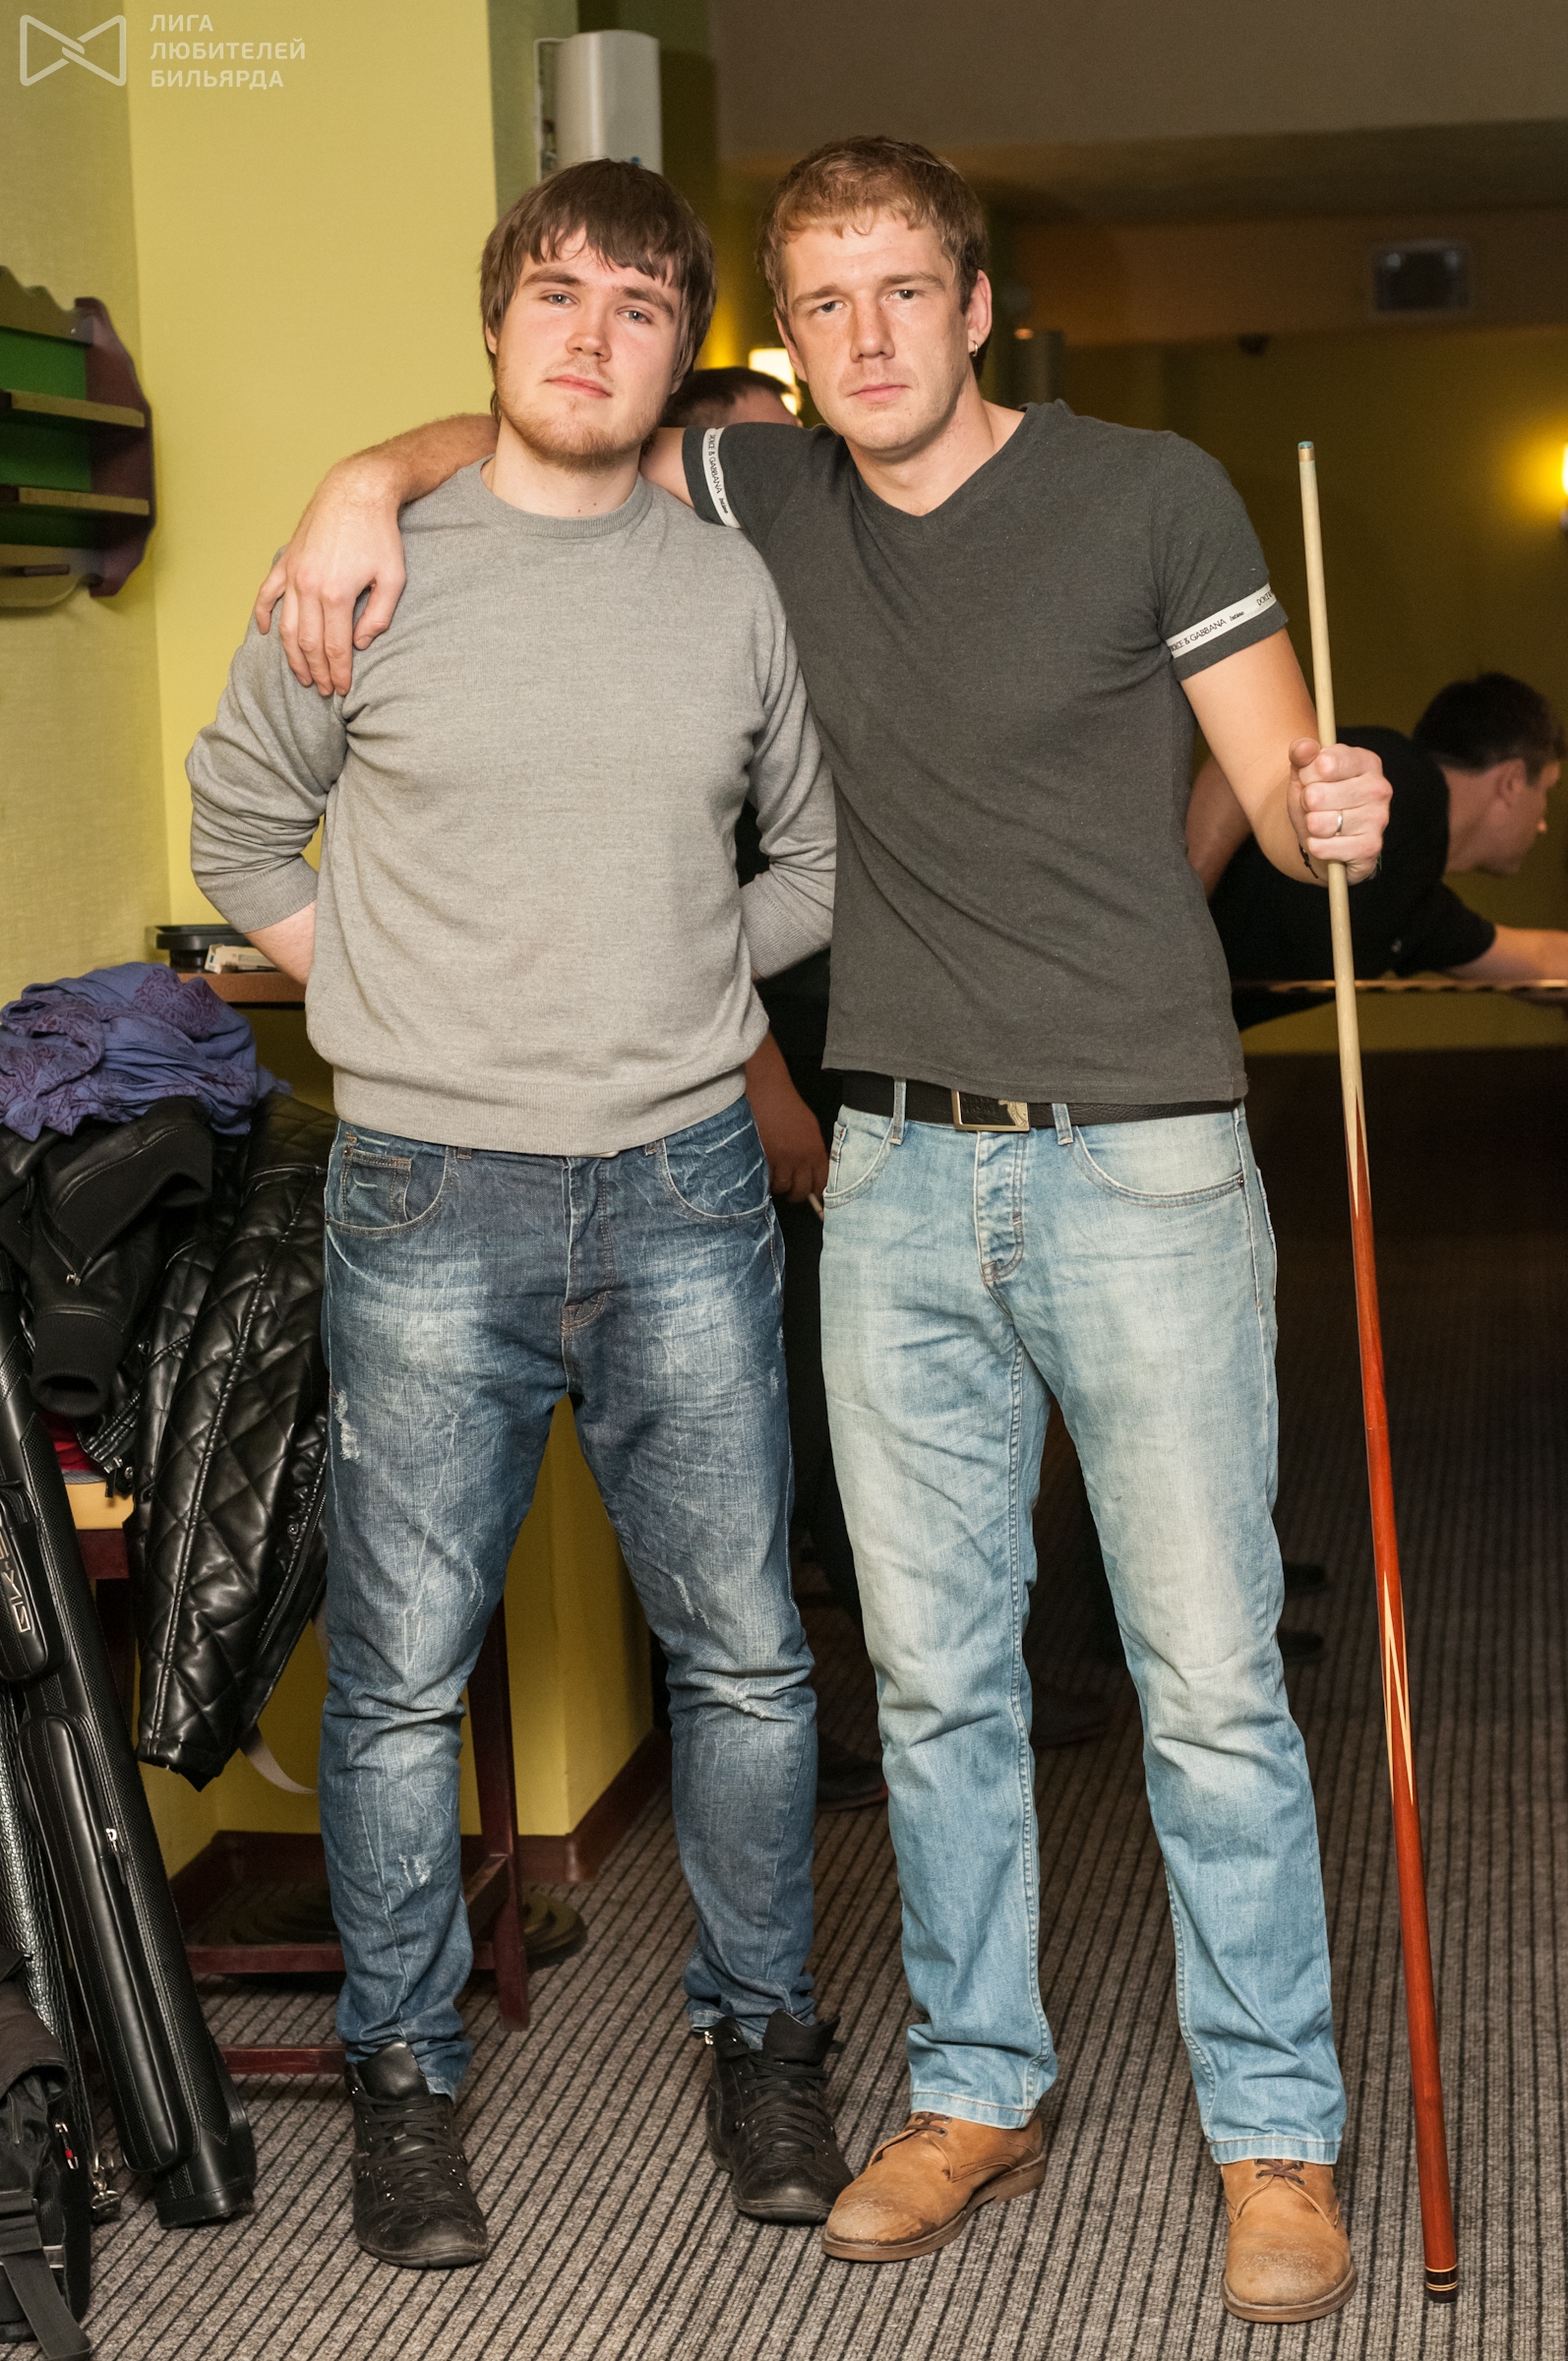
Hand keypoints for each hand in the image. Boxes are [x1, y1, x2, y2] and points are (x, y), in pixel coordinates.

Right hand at [254, 455, 406, 696]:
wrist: (357, 491)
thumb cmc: (380, 534)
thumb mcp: (393, 578)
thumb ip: (379, 616)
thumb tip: (360, 644)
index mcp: (337, 594)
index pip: (334, 647)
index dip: (339, 672)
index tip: (342, 689)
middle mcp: (309, 587)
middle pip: (308, 643)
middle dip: (317, 671)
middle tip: (324, 690)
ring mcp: (293, 574)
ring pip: (286, 626)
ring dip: (292, 655)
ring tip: (302, 674)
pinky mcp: (287, 561)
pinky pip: (267, 593)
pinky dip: (262, 615)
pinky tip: (265, 633)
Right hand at [745, 1034, 828, 1201]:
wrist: (765, 1088)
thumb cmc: (786, 1105)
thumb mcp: (809, 1128)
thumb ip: (812, 1153)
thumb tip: (814, 1175)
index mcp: (815, 1151)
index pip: (822, 1184)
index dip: (817, 1193)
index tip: (812, 1196)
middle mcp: (800, 1158)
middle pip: (801, 1192)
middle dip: (795, 1194)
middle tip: (789, 1189)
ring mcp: (779, 1160)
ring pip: (780, 1188)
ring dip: (776, 1186)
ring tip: (772, 1176)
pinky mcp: (760, 1158)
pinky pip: (763, 1180)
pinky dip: (761, 1179)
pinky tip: (761, 1169)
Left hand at [1287, 738, 1390, 885]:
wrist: (1325, 836)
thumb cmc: (1317, 799)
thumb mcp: (1305, 772)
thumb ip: (1301, 753)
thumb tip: (1303, 748)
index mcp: (1366, 762)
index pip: (1324, 763)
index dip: (1306, 774)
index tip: (1311, 779)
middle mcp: (1378, 788)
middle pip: (1316, 795)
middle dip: (1306, 803)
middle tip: (1315, 806)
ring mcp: (1378, 819)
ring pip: (1318, 823)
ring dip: (1310, 826)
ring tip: (1321, 823)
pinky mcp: (1370, 847)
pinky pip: (1323, 847)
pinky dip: (1315, 846)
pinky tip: (1326, 841)